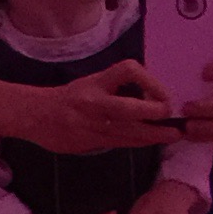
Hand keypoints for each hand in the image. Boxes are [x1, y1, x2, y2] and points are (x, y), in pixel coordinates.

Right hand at [24, 59, 174, 154]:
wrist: (38, 116)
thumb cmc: (70, 97)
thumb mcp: (93, 83)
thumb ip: (118, 87)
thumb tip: (151, 95)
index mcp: (96, 82)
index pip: (128, 71)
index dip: (150, 80)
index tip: (162, 91)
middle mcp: (94, 102)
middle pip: (130, 108)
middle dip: (155, 113)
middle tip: (171, 115)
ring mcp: (92, 125)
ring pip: (129, 132)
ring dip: (155, 134)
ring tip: (174, 135)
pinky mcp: (91, 142)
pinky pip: (122, 143)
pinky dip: (140, 142)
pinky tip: (153, 141)